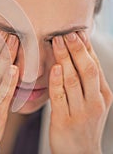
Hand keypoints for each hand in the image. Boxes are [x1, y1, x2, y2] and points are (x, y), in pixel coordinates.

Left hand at [49, 31, 112, 153]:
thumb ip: (86, 83)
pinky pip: (60, 97)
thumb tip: (76, 57)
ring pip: (73, 80)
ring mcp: (81, 112)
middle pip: (87, 70)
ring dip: (65, 58)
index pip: (95, 66)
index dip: (86, 49)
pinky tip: (55, 67)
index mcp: (103, 96)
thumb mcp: (91, 103)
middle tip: (67, 33)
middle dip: (76, 49)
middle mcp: (95, 102)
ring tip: (57, 42)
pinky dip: (57, 81)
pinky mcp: (64, 120)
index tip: (77, 33)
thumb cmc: (83, 125)